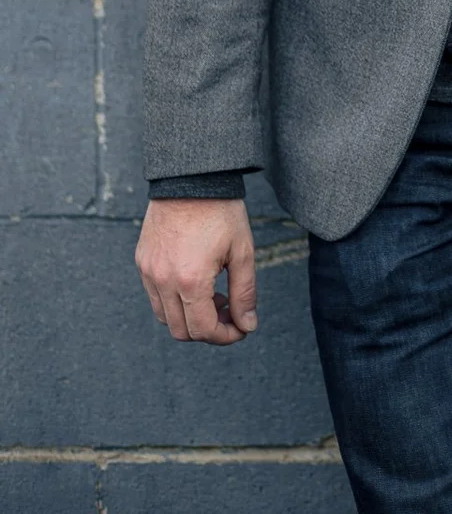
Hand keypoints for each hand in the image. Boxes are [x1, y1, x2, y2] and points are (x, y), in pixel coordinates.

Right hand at [135, 197, 257, 345]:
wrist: (192, 177)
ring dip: (189, 317)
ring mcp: (148, 271)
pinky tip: (196, 282)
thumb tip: (247, 325)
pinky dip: (174, 300)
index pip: (203, 330)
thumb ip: (245, 293)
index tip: (241, 327)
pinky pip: (155, 296)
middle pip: (181, 331)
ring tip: (215, 295)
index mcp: (191, 280)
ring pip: (165, 317)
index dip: (225, 336)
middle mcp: (163, 280)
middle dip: (208, 330)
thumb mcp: (243, 251)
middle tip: (230, 312)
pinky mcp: (142, 261)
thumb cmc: (221, 212)